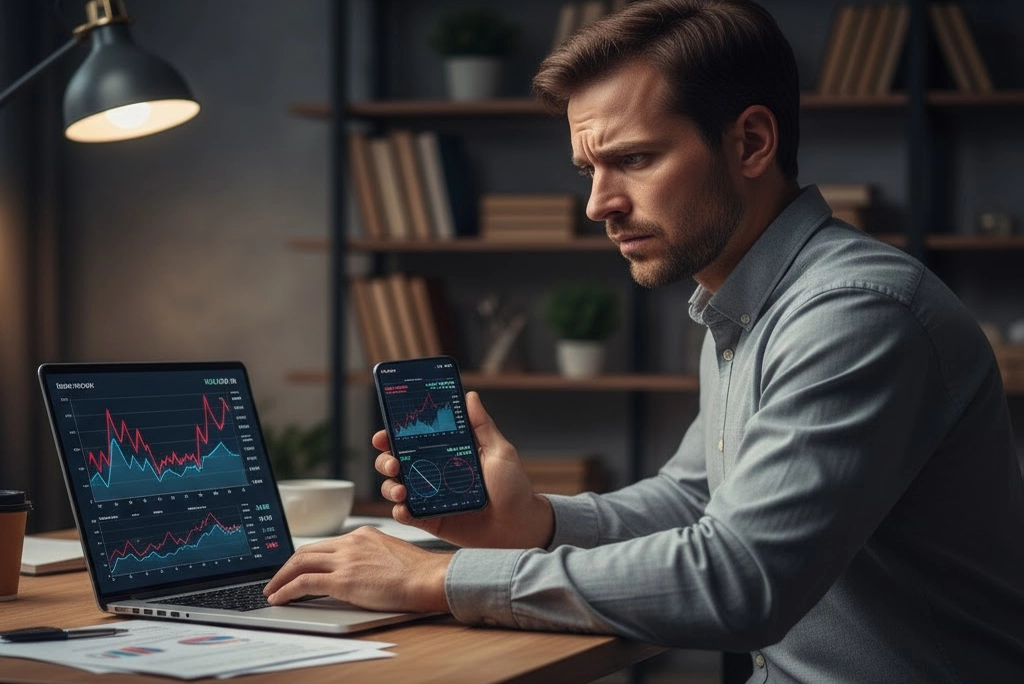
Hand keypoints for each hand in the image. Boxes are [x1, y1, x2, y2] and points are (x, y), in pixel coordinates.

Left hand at [263, 526, 450, 612]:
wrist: (429, 578)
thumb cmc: (419, 572)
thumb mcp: (390, 555)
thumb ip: (370, 558)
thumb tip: (358, 573)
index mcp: (363, 535)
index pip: (325, 544)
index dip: (306, 556)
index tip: (296, 567)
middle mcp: (351, 542)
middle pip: (307, 550)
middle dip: (287, 565)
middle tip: (276, 579)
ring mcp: (346, 560)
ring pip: (300, 563)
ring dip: (281, 578)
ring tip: (272, 590)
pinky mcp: (344, 580)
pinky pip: (304, 583)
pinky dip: (287, 590)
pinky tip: (279, 598)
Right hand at [374, 391, 552, 549]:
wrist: (520, 527)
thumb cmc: (513, 489)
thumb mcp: (500, 452)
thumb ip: (482, 425)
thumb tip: (470, 396)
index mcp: (447, 453)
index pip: (414, 440)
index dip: (395, 434)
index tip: (386, 432)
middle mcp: (434, 473)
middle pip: (397, 462)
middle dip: (386, 460)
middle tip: (394, 462)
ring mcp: (431, 497)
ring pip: (395, 488)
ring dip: (390, 487)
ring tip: (401, 490)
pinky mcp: (431, 519)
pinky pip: (407, 515)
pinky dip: (399, 512)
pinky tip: (404, 509)